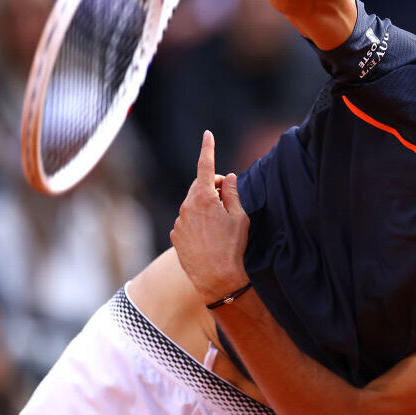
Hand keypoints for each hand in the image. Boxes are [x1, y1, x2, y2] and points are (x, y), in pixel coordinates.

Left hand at [170, 130, 249, 303]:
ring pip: (193, 204)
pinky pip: (187, 220)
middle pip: (199, 185)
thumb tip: (227, 177)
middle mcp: (186, 206)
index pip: (205, 165)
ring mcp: (179, 222)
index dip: (208, 148)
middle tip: (228, 200)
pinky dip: (197, 222)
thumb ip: (232, 193)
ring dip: (205, 207)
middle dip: (213, 187)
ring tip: (220, 226)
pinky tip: (209, 237)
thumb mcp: (239, 217)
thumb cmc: (232, 247)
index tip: (208, 135)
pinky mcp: (175, 235)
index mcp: (203, 197)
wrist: (217, 279)